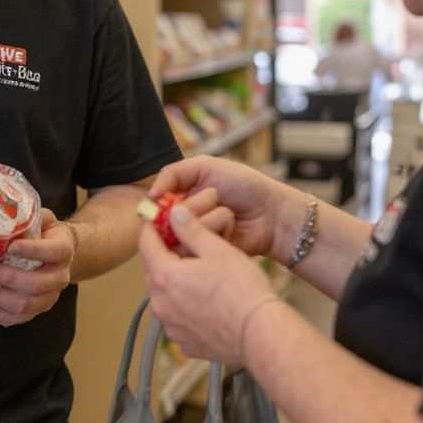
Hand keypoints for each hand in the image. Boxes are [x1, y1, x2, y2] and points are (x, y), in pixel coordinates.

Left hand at [0, 209, 73, 326]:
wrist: (58, 254)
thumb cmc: (43, 233)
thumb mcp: (42, 218)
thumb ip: (28, 214)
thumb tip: (1, 206)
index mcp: (64, 249)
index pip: (51, 251)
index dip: (31, 250)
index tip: (9, 246)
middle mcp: (60, 276)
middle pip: (36, 283)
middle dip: (7, 277)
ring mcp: (49, 296)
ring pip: (26, 304)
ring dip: (0, 297)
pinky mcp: (37, 310)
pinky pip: (17, 319)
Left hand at [139, 202, 277, 364]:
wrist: (260, 333)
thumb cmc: (242, 289)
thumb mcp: (217, 250)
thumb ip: (191, 229)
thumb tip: (174, 213)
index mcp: (165, 277)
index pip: (145, 244)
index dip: (150, 228)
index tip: (157, 220)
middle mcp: (161, 304)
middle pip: (154, 272)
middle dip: (165, 258)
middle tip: (186, 249)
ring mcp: (171, 327)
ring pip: (165, 297)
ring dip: (175, 285)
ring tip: (200, 278)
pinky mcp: (184, 344)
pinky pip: (177, 319)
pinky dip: (185, 309)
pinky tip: (207, 304)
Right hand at [150, 156, 292, 260]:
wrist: (273, 211)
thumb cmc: (244, 185)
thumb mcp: (206, 166)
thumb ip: (173, 173)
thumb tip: (149, 195)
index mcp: (180, 199)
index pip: (155, 207)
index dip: (160, 205)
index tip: (169, 200)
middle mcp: (185, 221)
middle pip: (166, 223)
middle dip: (192, 207)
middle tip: (216, 197)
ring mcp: (197, 240)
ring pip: (182, 237)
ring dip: (208, 220)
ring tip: (228, 213)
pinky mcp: (209, 256)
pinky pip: (200, 249)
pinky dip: (217, 234)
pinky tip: (232, 229)